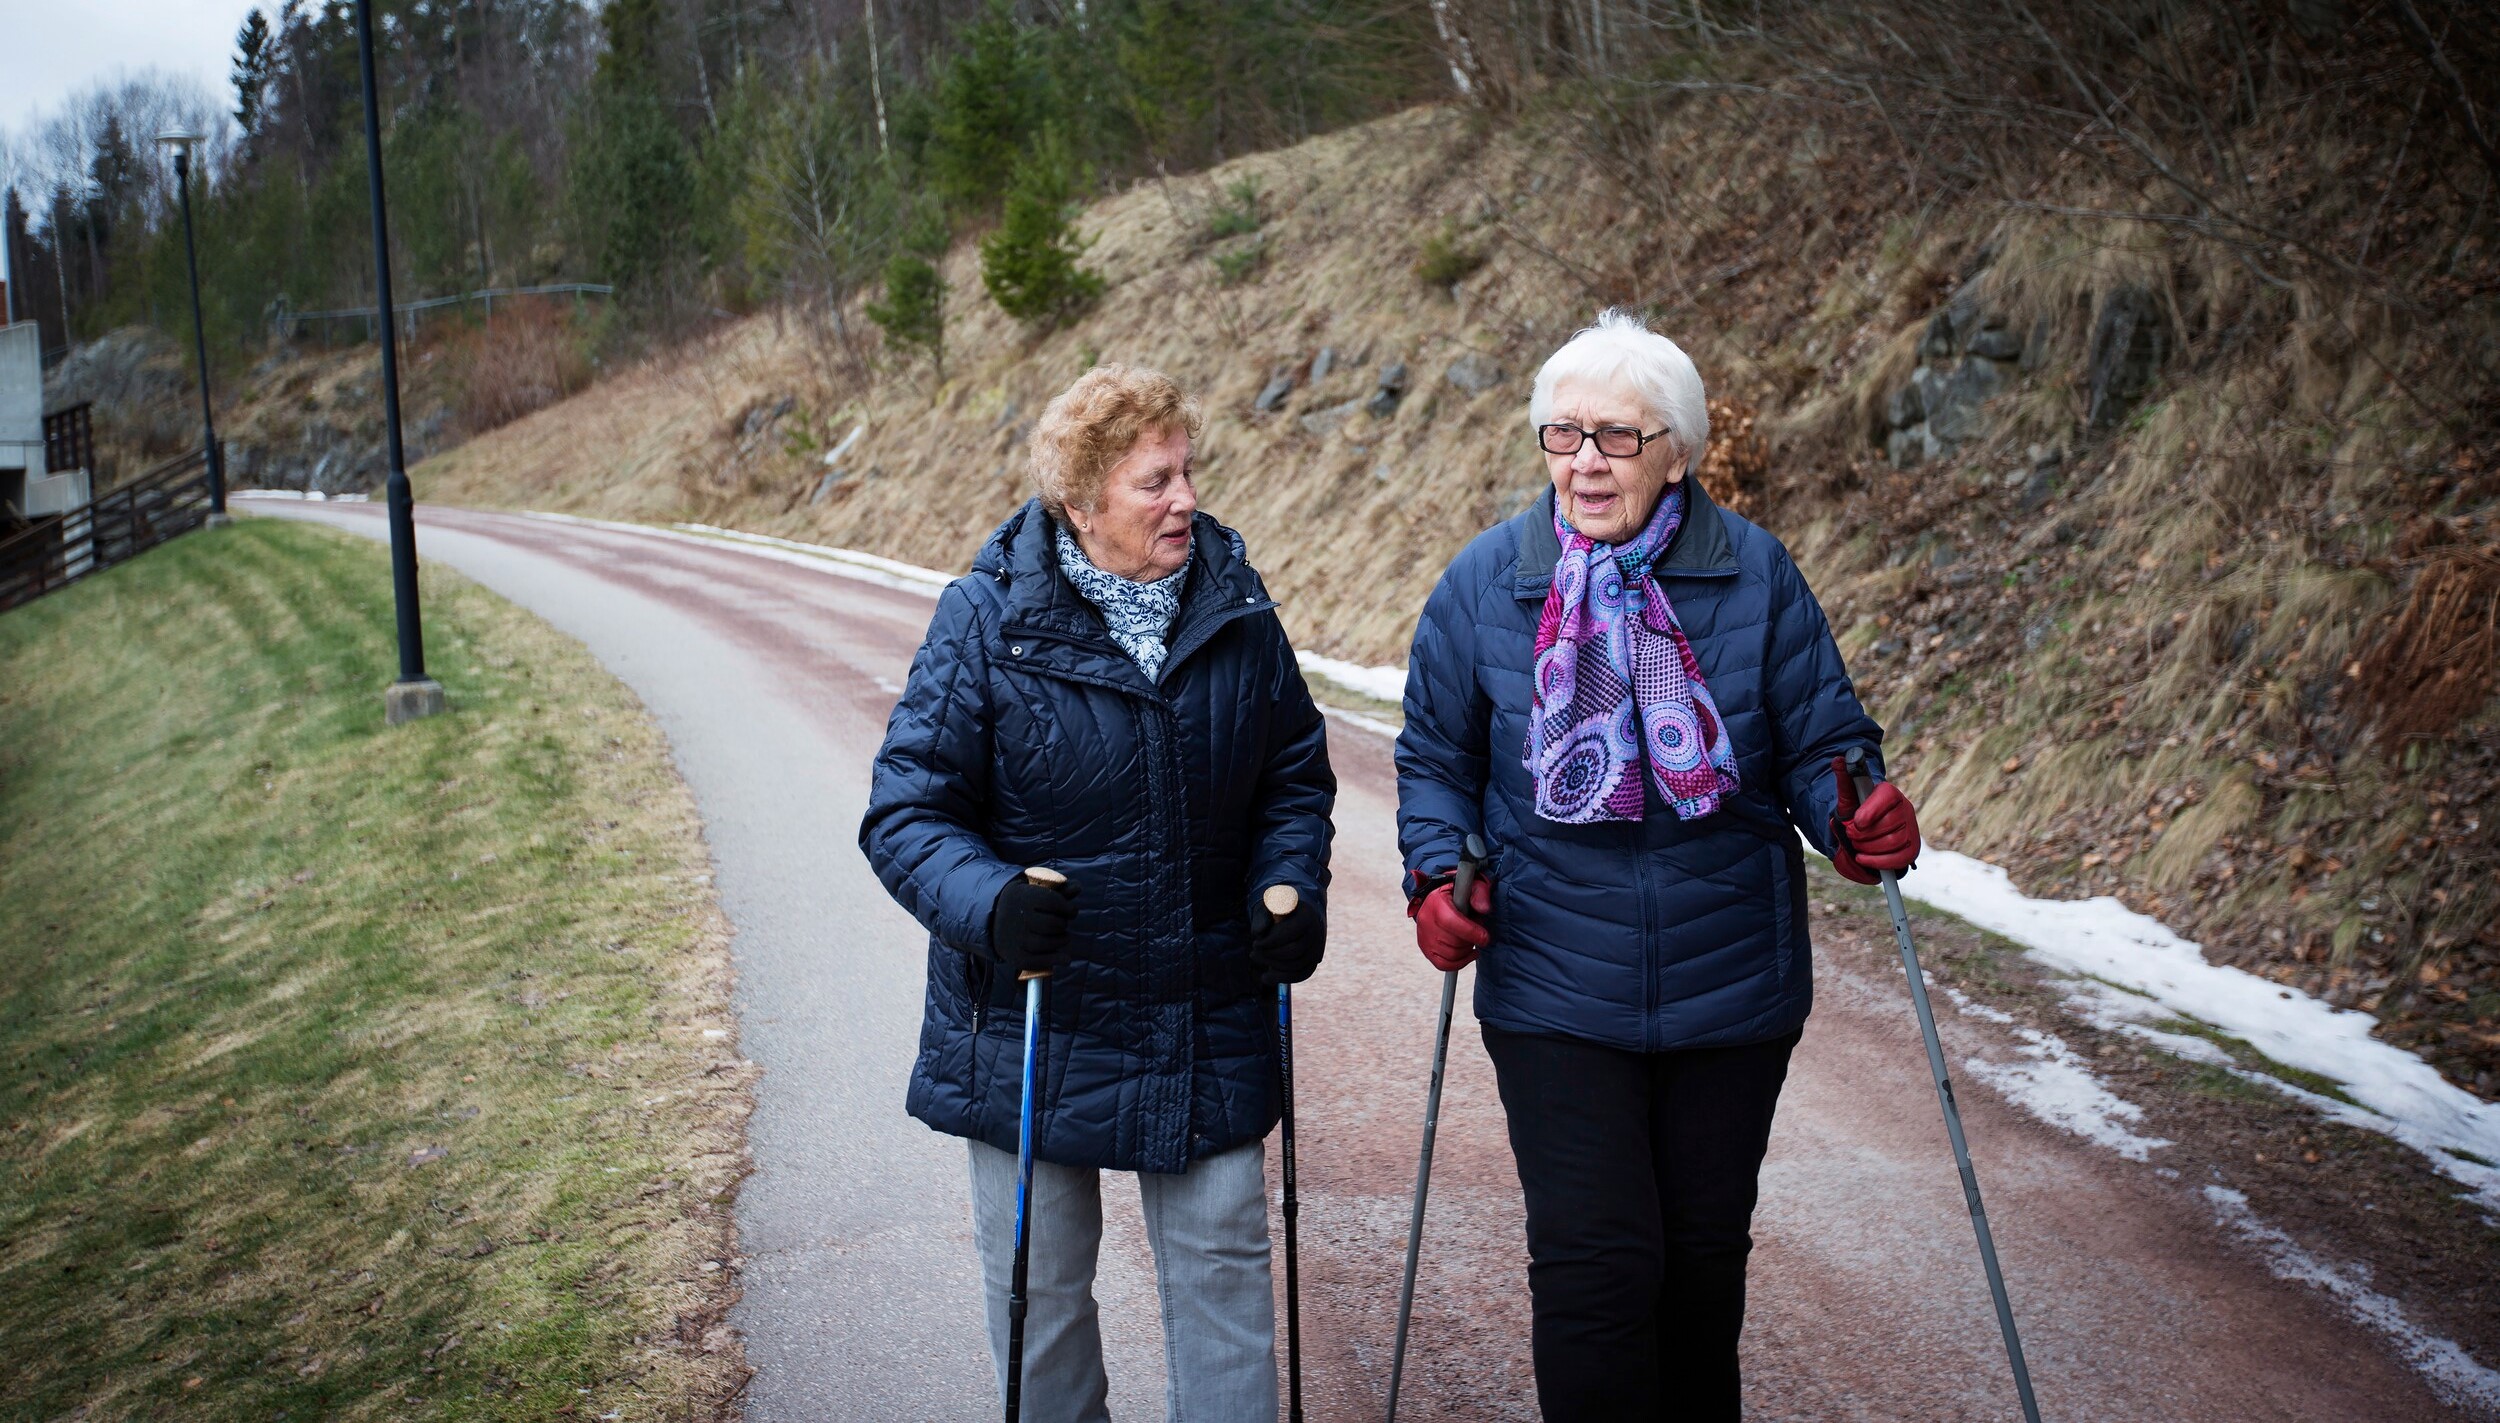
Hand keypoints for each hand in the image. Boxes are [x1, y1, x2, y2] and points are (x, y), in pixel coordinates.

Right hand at [988, 874, 1076, 975]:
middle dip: (1063, 924)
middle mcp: (1016, 917)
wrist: (991, 919)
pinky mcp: (1013, 955)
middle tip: (1062, 924)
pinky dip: (1054, 960)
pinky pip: (1036, 961)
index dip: (1068, 908)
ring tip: (1063, 937)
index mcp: (1022, 896)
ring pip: (1046, 943)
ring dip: (1061, 941)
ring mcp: (1014, 938)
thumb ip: (1058, 890)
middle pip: (1052, 924)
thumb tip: (1077, 887)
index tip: (1071, 911)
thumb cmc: (1022, 903)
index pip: (1052, 901)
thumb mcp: (1036, 891)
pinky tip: (1065, 959)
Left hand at [1248, 893, 1324, 985]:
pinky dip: (1281, 978)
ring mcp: (1317, 948)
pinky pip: (1300, 975)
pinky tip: (1265, 977)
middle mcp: (1316, 933)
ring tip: (1256, 957)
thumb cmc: (1277, 912)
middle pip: (1295, 950)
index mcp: (1306, 915)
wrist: (1294, 918)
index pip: (1292, 931)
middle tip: (1254, 952)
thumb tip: (1257, 933)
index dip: (1272, 940)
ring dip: (1273, 965)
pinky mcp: (1313, 962)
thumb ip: (1261, 917)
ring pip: (1297, 965)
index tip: (1256, 942)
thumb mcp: (1267, 909)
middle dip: (1270, 954)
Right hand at [1411, 875, 1491, 971]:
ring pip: (1450, 955)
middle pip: (1453, 942)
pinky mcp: (1424, 947)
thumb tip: (1484, 909)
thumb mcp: (1471, 886)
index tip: (1485, 937)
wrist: (1439, 898)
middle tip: (1478, 934)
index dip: (1471, 933)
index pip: (1451, 922)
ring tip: (1472, 940)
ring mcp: (1423, 936)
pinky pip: (1442, 965)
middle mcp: (1426, 920)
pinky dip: (1459, 963)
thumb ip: (1479, 894)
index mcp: (1436, 902)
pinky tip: (1470, 954)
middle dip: (1471, 941)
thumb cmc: (1459, 894)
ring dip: (1466, 951)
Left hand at [1829, 754, 1920, 884]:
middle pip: (1888, 825)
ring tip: (1857, 844)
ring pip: (1892, 842)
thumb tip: (1838, 760)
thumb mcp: (1848, 797)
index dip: (1871, 811)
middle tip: (1851, 834)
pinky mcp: (1912, 849)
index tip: (1856, 821)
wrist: (1865, 832)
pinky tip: (1863, 858)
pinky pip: (1898, 859)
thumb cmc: (1856, 811)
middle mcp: (1905, 809)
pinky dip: (1877, 861)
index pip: (1887, 796)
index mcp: (1890, 793)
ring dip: (1868, 847)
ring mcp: (1911, 830)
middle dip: (1863, 834)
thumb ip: (1844, 779)